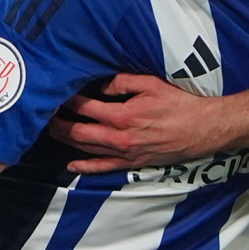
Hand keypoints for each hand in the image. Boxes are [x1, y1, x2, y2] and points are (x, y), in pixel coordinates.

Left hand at [48, 74, 222, 173]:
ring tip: (53, 132)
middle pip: (79, 132)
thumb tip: (99, 85)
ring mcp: (125, 154)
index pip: (86, 107)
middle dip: (59, 123)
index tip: (57, 92)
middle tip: (45, 114)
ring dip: (67, 141)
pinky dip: (85, 166)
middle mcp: (120, 138)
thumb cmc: (179, 103)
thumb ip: (121, 82)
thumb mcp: (150, 83)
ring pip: (87, 149)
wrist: (203, 129)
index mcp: (123, 115)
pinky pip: (104, 167)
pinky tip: (72, 164)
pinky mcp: (133, 163)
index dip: (69, 100)